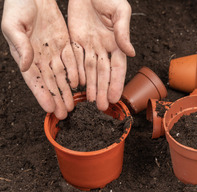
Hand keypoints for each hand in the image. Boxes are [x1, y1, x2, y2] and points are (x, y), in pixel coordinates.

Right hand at [1, 0, 78, 118]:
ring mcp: (54, 51)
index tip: (50, 109)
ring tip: (73, 104)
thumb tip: (25, 65)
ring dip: (68, 90)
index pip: (35, 80)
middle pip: (51, 82)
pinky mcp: (65, 43)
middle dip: (58, 98)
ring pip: (63, 75)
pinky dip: (76, 72)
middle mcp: (40, 57)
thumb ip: (20, 45)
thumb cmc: (18, 6)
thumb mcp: (13, 24)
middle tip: (65, 114)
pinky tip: (80, 84)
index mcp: (26, 55)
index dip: (42, 95)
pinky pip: (72, 60)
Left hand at [68, 0, 134, 110]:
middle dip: (103, 89)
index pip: (117, 67)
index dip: (116, 82)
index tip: (115, 97)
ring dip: (91, 85)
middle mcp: (103, 47)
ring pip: (89, 69)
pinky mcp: (75, 39)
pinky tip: (78, 85)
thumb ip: (123, 32)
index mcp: (116, 42)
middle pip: (103, 72)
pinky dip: (77, 72)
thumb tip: (131, 53)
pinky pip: (75, 59)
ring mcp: (89, 44)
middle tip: (102, 106)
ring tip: (91, 101)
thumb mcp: (120, 10)